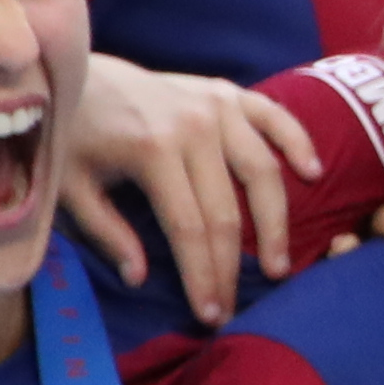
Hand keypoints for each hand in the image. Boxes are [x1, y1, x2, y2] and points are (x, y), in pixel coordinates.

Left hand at [62, 54, 323, 323]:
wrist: (76, 70)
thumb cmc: (71, 131)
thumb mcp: (72, 184)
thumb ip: (106, 230)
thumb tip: (140, 277)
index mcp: (150, 149)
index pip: (188, 226)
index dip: (202, 274)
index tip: (209, 314)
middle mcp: (193, 126)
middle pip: (227, 209)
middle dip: (232, 264)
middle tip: (236, 304)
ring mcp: (216, 106)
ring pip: (263, 171)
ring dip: (276, 222)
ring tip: (278, 263)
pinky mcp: (229, 91)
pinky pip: (276, 118)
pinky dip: (297, 143)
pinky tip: (312, 174)